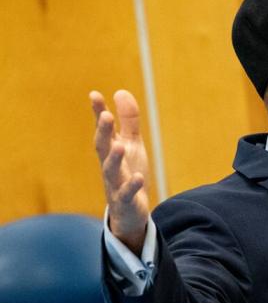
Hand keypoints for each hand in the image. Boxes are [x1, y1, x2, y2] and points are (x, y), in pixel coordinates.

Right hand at [91, 90, 150, 252]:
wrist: (130, 211)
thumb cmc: (128, 173)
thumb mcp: (132, 145)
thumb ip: (128, 121)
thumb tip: (121, 91)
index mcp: (111, 150)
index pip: (103, 129)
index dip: (99, 112)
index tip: (94, 94)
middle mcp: (109, 165)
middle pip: (102, 147)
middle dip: (103, 132)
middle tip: (106, 116)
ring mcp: (115, 183)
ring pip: (111, 170)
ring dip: (115, 158)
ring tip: (120, 146)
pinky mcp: (125, 200)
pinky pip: (127, 193)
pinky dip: (132, 185)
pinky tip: (139, 177)